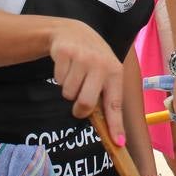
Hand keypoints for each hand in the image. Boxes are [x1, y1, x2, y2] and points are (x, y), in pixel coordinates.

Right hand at [48, 20, 125, 143]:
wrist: (74, 32)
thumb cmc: (93, 60)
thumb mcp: (106, 73)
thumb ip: (108, 98)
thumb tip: (115, 135)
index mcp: (115, 72)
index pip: (115, 104)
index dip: (115, 125)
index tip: (118, 142)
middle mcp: (100, 64)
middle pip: (85, 103)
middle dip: (79, 108)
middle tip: (79, 102)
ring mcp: (82, 57)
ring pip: (68, 93)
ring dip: (69, 90)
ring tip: (75, 75)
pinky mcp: (64, 53)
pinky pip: (58, 80)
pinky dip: (60, 78)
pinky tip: (67, 66)